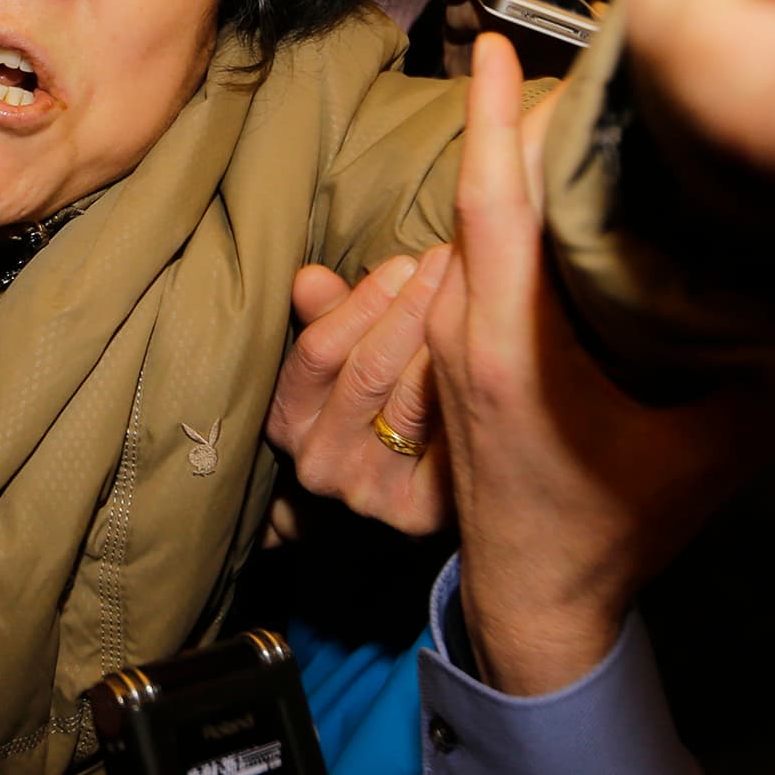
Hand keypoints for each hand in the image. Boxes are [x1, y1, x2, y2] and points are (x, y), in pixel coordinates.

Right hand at [267, 250, 453, 535]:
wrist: (407, 488)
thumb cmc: (371, 401)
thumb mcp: (341, 358)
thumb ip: (327, 316)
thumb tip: (309, 278)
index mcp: (287, 419)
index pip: (319, 351)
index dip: (364, 302)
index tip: (406, 262)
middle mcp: (318, 462)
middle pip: (367, 372)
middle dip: (413, 309)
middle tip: (453, 264)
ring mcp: (365, 491)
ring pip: (409, 401)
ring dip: (444, 341)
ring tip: (472, 297)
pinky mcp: (414, 511)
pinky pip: (446, 437)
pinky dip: (466, 393)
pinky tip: (487, 356)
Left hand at [427, 37, 774, 697]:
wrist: (533, 602)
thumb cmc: (616, 528)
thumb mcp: (718, 451)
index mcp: (506, 340)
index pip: (491, 196)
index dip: (497, 114)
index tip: (501, 40)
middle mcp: (463, 324)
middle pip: (483, 188)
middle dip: (528, 117)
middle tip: (601, 59)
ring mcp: (446, 336)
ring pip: (475, 218)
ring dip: (518, 159)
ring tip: (588, 101)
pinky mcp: (450, 348)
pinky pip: (473, 251)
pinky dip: (507, 205)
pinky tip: (559, 180)